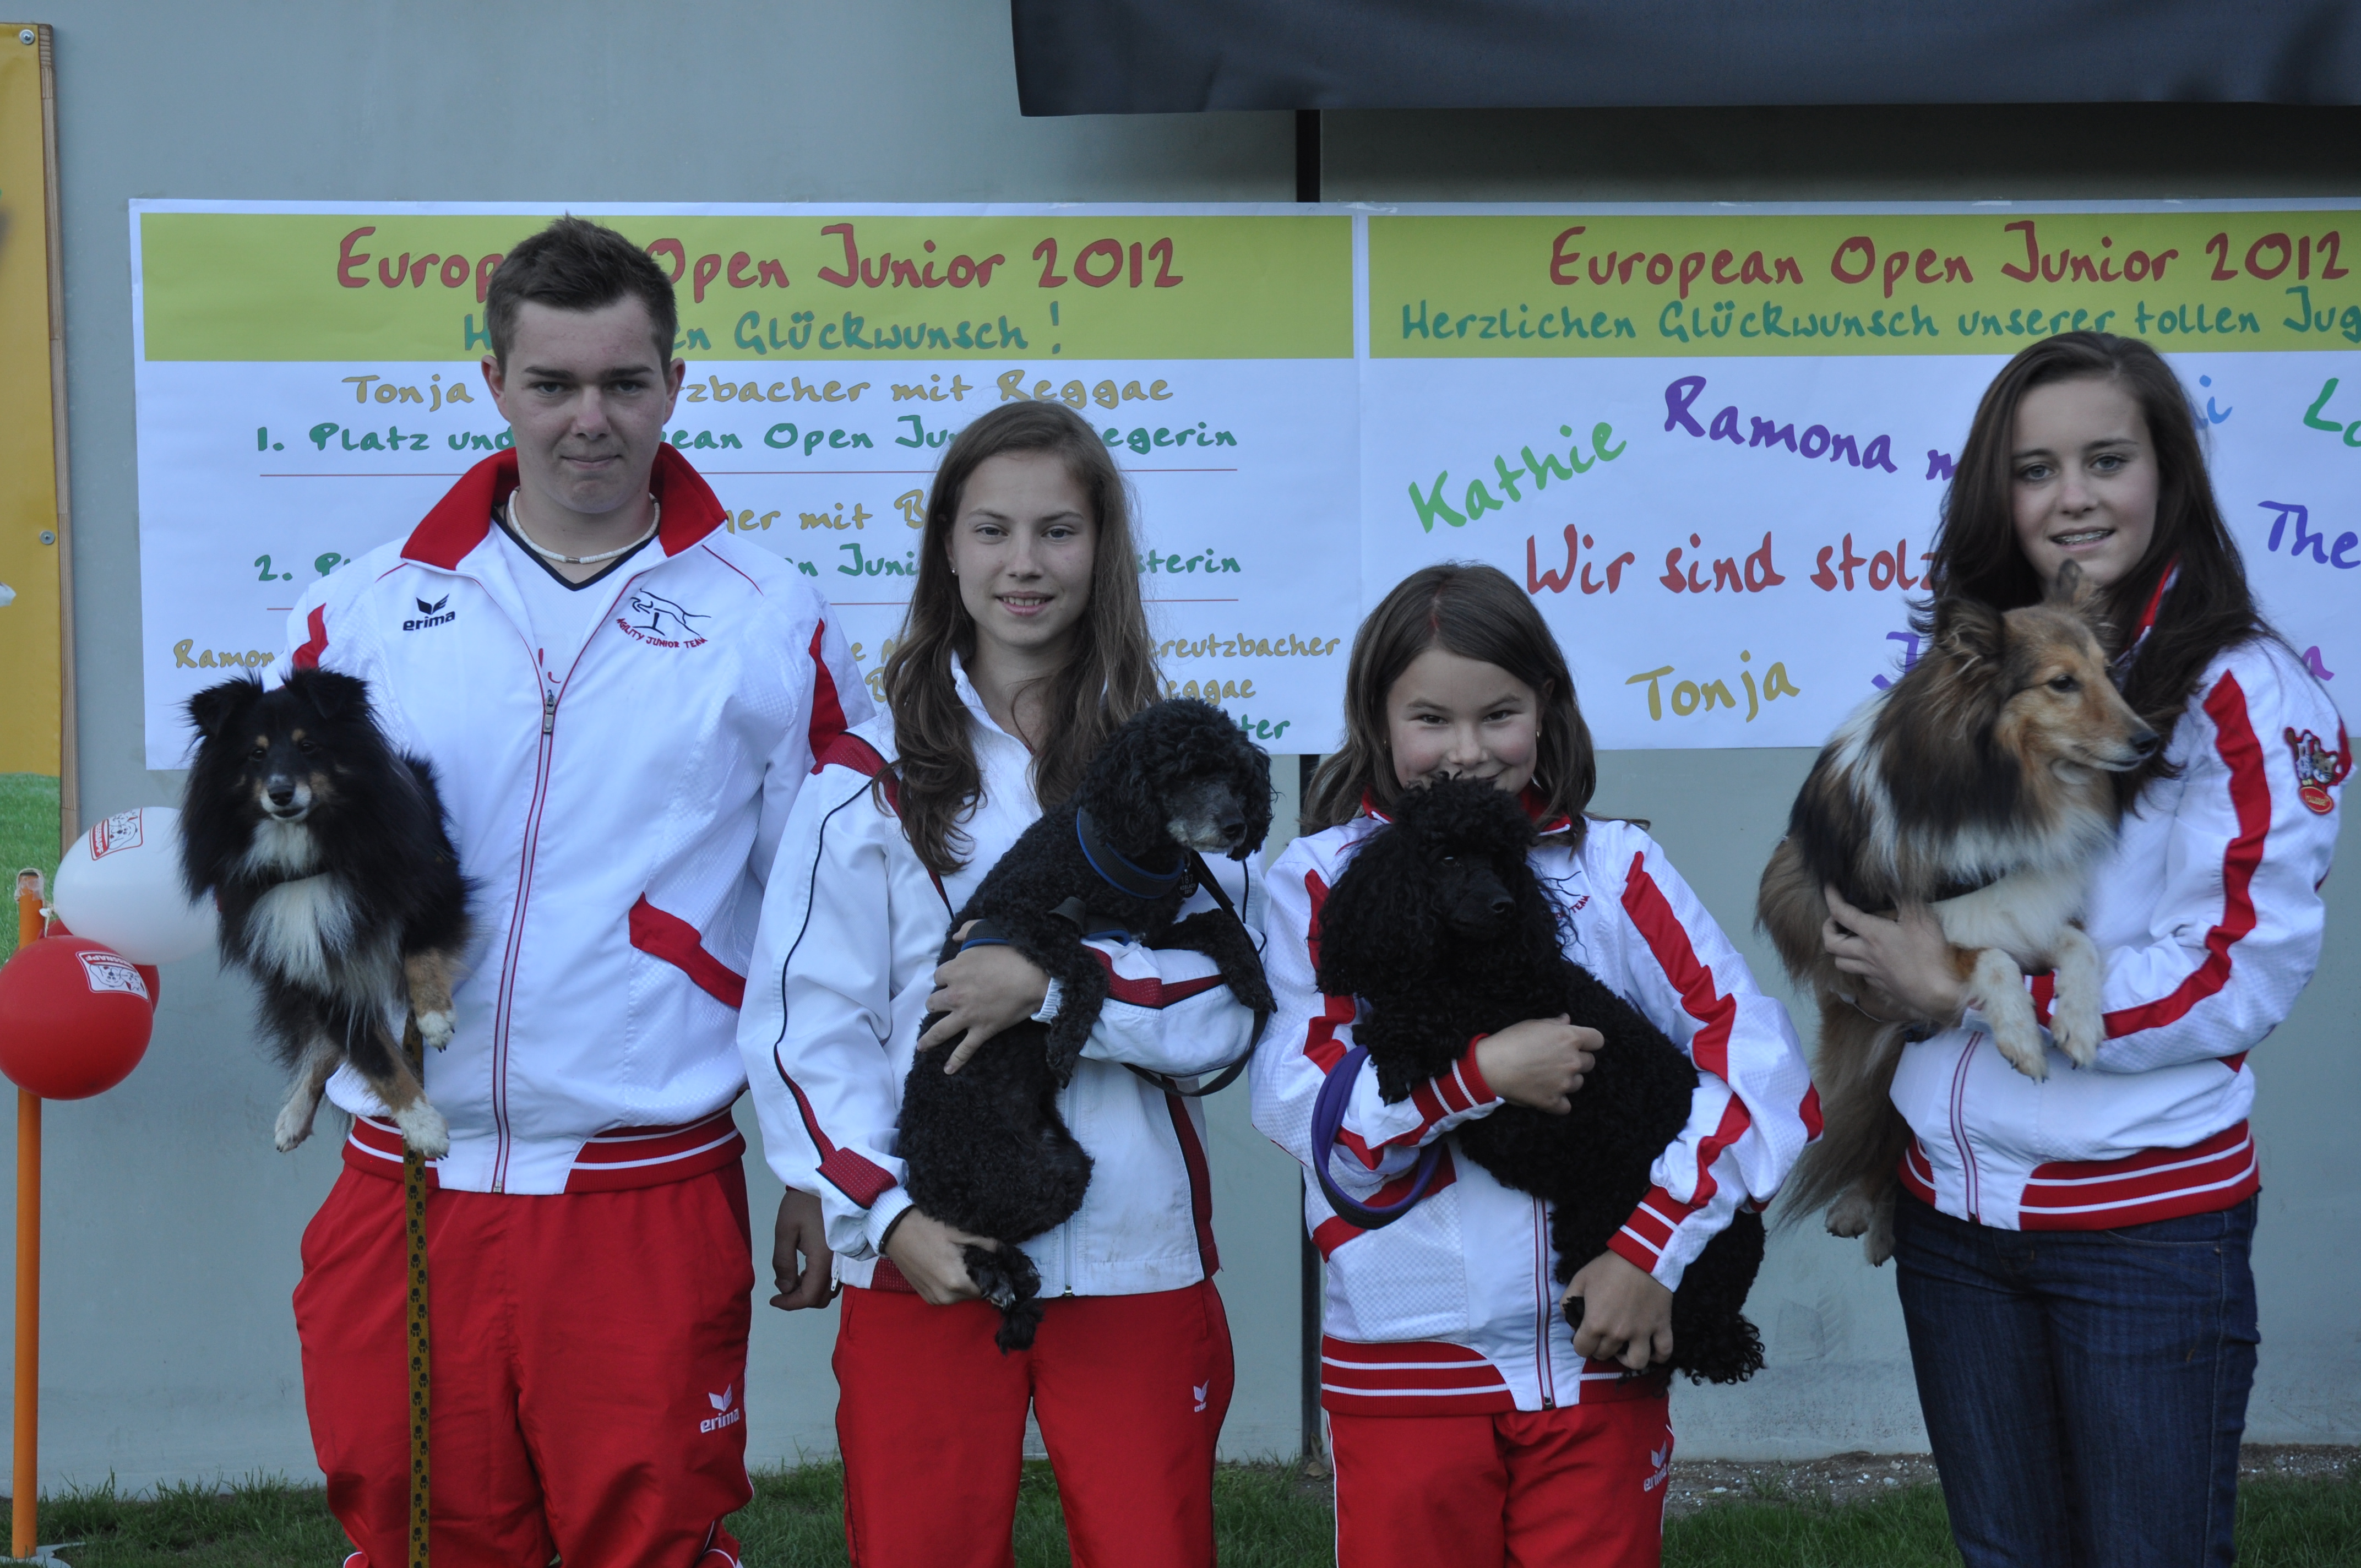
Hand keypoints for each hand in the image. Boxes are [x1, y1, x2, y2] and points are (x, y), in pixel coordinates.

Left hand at [769, 1187, 835, 1310]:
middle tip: (782, 1286)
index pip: (809, 1296)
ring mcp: (843, 1258)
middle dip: (799, 1299)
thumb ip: (783, 1262)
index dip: (789, 1304)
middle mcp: (837, 1263)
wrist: (826, 1182)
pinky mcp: (843, 1252)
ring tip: (792, 1276)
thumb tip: (784, 1288)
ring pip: (829, 1290)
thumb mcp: (785, 1230)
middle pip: (821, 1298)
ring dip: (809, 1290)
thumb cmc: (803, 1203)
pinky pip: (833, 1278)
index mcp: (822, 1259)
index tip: (773, 1299)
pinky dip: (817, 1281)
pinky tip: (804, 1269)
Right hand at [881, 1208, 996, 1305]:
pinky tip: (949, 1266)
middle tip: (978, 1257)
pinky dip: (952, 1285)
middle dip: (979, 1279)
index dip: (994, 1278)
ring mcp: (933, 1298)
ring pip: (961, 1296)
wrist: (893, 1228)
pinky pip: (947, 1295)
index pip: (987, 1290)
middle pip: (974, 1294)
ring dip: (965, 1282)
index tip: (996, 1264)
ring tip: (963, 1260)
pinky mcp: (925, 1296)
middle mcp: (945, 1297)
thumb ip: (987, 1244)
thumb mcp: (959, 1232)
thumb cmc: (926, 1227)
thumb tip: (1006, 1251)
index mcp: (956, 1282)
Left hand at [919, 922, 1050, 1072]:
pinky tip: (947, 1070)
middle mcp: (954, 995)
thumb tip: (955, 936)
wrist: (1033, 976)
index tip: (950, 980)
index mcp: (953, 971)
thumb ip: (966, 931)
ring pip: (940, 1030)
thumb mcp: (985, 931)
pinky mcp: (981, 1030)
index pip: (938, 977)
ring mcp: (966, 1015)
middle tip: (941, 1006)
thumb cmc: (1011, 952)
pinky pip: (965, 1049)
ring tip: (921, 1046)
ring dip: (929, 1038)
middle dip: (936, 1004)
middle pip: (933, 1003)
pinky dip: (955, 1061)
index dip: (944, 978)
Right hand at [1474, 1016, 1600, 1112]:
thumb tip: (1567, 1021)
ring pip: (1579, 1083)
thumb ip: (1555, 1024)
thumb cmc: (1510, 1041)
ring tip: (1548, 1076)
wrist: (1490, 1067)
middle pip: (1590, 1062)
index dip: (1588, 1041)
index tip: (1578, 1043)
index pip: (1597, 1040)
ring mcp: (1564, 1083)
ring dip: (1568, 1080)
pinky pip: (1566, 1106)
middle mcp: (1572, 1061)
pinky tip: (1547, 1094)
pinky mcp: (1553, 1101)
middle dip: (1577, 1060)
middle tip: (1557, 1059)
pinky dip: (1558, 1102)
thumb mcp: (1533, 1024)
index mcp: (1569, 1038)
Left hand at [1563, 1251, 1673, 1371]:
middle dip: (1599, 1348)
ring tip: (1624, 1349)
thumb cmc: (1608, 1267)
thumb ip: (1567, 1301)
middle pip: (1604, 1355)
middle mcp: (1618, 1334)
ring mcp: (1642, 1333)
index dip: (1580, 1344)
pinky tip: (1650, 1351)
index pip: (1582, 1350)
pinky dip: (1658, 1356)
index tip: (1583, 1336)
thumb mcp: (1580, 1279)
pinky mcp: (1662, 1327)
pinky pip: (1664, 1352)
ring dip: (1627, 1359)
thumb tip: (1569, 1317)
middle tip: (1601, 1337)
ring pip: (1636, 1362)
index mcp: (1596, 1323)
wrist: (1641, 1256)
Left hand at [1821, 886, 1965, 1023]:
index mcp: (1872, 935)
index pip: (1841, 913)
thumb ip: (1903, 897)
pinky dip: (1857, 964)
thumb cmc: (1930, 954)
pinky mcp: (1881, 985)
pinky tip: (1869, 959)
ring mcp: (1872, 972)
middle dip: (1827, 928)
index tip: (1829, 886)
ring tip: (1848, 939)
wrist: (1939, 993)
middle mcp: (1866, 954)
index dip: (1831, 897)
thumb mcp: (1921, 918)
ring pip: (1841, 962)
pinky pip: (1860, 974)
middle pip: (1831, 943)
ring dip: (1839, 949)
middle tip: (1835, 919)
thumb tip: (1890, 880)